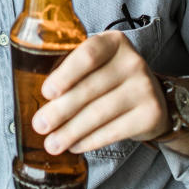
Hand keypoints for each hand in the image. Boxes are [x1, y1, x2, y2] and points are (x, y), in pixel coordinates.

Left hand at [30, 30, 166, 154]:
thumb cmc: (112, 78)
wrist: (155, 98)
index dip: (66, 74)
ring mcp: (145, 88)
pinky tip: (75, 145)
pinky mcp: (151, 114)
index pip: (88, 55)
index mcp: (114, 42)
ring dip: (71, 131)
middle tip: (40, 125)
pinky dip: (90, 141)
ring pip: (99, 113)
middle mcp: (133, 62)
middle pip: (90, 88)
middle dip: (60, 110)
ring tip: (52, 143)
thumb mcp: (97, 63)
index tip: (46, 92)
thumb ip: (71, 68)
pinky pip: (114, 131)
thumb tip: (32, 95)